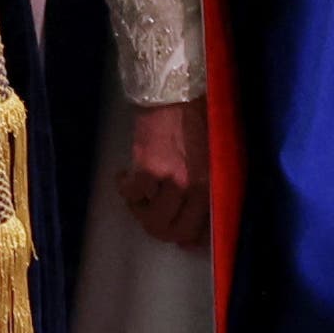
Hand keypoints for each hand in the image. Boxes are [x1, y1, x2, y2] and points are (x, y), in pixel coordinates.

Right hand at [117, 95, 209, 250]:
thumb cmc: (195, 120)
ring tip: (136, 194)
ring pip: (150, 218)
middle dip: (157, 229)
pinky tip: (123, 176)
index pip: (197, 230)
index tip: (177, 237)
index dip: (184, 238)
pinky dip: (124, 188)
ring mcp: (170, 178)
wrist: (175, 93)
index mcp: (210, 185)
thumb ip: (202, 189)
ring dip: (138, 209)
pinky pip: (132, 194)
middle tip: (148, 213)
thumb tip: (191, 225)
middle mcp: (193, 187)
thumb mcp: (208, 158)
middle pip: (171, 231)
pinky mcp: (147, 167)